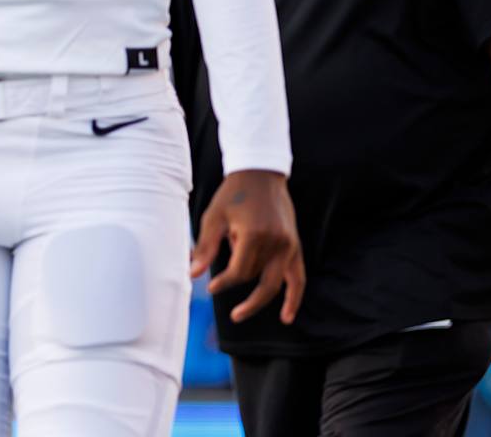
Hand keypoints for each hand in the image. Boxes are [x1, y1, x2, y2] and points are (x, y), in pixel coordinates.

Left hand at [191, 169, 305, 323]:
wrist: (260, 174)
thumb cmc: (233, 194)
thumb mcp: (214, 217)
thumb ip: (205, 247)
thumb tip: (192, 275)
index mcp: (254, 234)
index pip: (240, 271)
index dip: (224, 282)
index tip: (211, 286)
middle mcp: (276, 242)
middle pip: (256, 277)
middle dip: (238, 288)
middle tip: (225, 306)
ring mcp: (289, 245)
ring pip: (275, 282)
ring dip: (260, 301)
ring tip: (241, 314)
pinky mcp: (295, 246)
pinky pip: (298, 278)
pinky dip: (293, 297)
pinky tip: (287, 316)